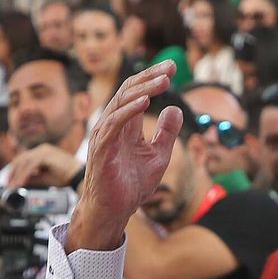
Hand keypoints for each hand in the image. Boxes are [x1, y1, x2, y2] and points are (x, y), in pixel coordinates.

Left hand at [4, 143, 81, 188]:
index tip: (10, 180)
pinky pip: (30, 167)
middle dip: (13, 172)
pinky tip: (20, 184)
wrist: (78, 176)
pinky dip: (23, 176)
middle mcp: (42, 149)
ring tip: (13, 187)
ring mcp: (44, 151)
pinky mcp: (45, 156)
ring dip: (17, 176)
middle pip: (21, 159)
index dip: (15, 170)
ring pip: (24, 163)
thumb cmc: (65, 176)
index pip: (24, 159)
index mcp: (43, 151)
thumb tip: (21, 182)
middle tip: (8, 184)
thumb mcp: (44, 177)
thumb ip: (33, 177)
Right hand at [65, 62, 181, 251]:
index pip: (136, 93)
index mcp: (125, 125)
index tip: (172, 68)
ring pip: (121, 103)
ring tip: (163, 81)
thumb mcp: (159, 155)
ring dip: (143, 90)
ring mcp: (105, 136)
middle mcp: (112, 125)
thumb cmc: (132, 185)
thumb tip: (175, 108)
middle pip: (128, 91)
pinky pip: (114, 125)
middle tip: (170, 67)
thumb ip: (166, 133)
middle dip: (149, 77)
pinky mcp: (102, 150)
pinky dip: (128, 111)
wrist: (115, 211)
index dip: (152, 78)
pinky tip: (144, 103)